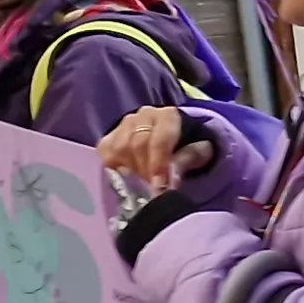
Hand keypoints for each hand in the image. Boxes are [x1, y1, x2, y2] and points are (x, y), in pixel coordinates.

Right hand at [97, 107, 213, 182]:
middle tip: (152, 187)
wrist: (175, 141)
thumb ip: (188, 159)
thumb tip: (172, 178)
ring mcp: (124, 124)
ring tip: (143, 180)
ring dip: (130, 170)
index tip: (159, 186)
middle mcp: (144, 115)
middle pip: (137, 144)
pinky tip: (127, 174)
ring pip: (119, 148)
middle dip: (145, 170)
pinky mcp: (110, 135)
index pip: (160, 140)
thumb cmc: (188, 146)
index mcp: (168, 116)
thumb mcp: (198, 152)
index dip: (158, 164)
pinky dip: (114, 166)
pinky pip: (105, 151)